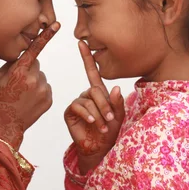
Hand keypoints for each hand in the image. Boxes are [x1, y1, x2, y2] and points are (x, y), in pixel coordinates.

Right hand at [0, 23, 59, 150]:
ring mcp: (43, 89)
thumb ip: (11, 64)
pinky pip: (45, 88)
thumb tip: (22, 56)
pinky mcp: (49, 99)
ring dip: (34, 81)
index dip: (46, 36)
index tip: (57, 24)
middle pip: (36, 64)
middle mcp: (33, 78)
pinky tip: (29, 101)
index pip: (35, 49)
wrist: (5, 126)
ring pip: (41, 76)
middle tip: (18, 83)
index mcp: (19, 71)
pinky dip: (39, 91)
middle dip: (29, 69)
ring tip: (22, 95)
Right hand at [64, 41, 124, 173]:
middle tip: (110, 119)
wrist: (99, 148)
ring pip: (88, 100)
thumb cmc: (109, 131)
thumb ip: (117, 103)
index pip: (92, 71)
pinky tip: (92, 122)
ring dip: (98, 114)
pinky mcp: (70, 112)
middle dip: (105, 105)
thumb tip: (116, 88)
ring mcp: (78, 103)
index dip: (87, 56)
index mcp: (98, 92)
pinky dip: (88, 114)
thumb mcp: (118, 116)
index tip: (81, 41)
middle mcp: (86, 95)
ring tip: (103, 126)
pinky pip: (79, 106)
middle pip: (95, 90)